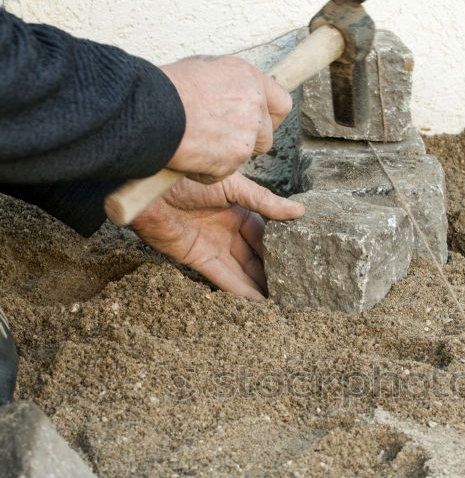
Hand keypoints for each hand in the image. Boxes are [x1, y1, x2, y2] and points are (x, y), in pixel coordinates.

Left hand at [128, 172, 304, 299]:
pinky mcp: (196, 259)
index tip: (297, 262)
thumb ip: (265, 202)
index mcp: (237, 210)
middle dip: (269, 270)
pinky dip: (238, 289)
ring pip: (239, 269)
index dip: (278, 248)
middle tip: (290, 287)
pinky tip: (255, 300)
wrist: (151, 186)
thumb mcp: (234, 186)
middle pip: (252, 255)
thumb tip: (299, 211)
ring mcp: (211, 245)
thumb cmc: (189, 177)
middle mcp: (226, 230)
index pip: (263, 234)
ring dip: (256, 284)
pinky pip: (221, 277)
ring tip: (278, 300)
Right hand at [161, 56, 291, 183]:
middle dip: (248, 141)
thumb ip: (231, 85)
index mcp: (250, 79)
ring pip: (246, 156)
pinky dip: (207, 169)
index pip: (281, 103)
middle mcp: (255, 106)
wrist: (152, 110)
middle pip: (267, 136)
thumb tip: (237, 94)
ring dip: (228, 155)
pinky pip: (224, 172)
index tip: (259, 122)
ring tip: (199, 141)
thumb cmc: (169, 88)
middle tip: (219, 137)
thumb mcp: (205, 69)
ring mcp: (246, 135)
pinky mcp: (234, 159)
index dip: (270, 116)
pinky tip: (190, 153)